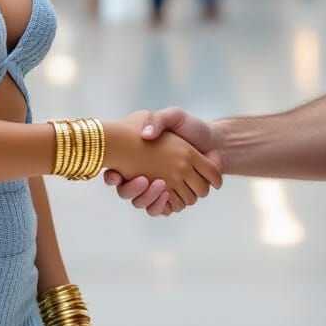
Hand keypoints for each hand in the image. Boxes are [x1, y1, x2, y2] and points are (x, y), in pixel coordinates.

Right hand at [105, 107, 224, 216]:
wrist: (214, 142)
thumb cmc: (190, 127)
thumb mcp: (174, 116)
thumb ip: (158, 120)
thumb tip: (146, 135)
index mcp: (138, 157)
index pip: (115, 171)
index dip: (111, 176)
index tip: (116, 174)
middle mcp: (144, 176)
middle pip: (127, 194)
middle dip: (133, 190)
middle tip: (144, 180)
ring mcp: (160, 189)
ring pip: (144, 204)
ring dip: (150, 198)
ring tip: (161, 185)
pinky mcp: (175, 198)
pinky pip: (164, 210)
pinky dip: (165, 205)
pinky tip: (169, 194)